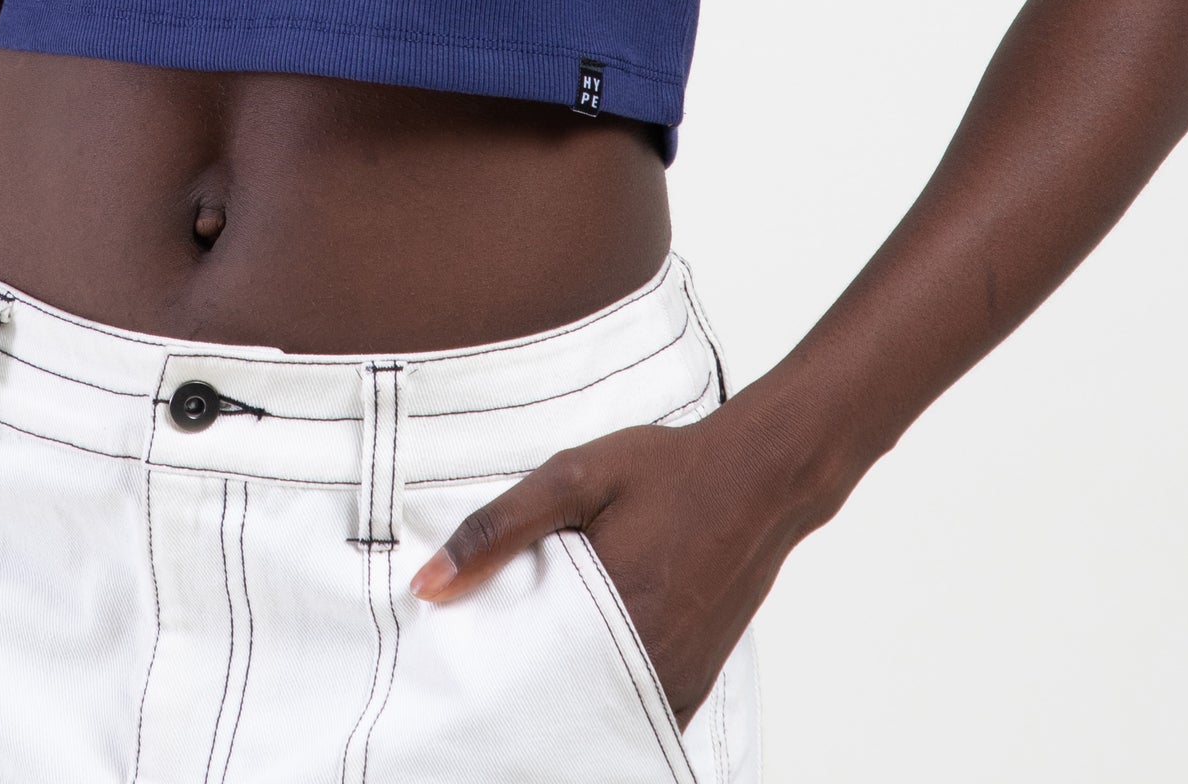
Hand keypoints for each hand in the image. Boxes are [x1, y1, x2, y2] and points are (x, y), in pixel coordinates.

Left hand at [410, 386, 852, 727]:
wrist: (760, 477)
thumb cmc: (668, 471)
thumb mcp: (576, 476)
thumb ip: (498, 530)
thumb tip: (427, 586)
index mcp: (612, 612)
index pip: (524, 679)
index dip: (487, 680)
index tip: (460, 668)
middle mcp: (648, 661)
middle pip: (557, 706)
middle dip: (520, 692)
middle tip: (488, 666)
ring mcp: (675, 679)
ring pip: (596, 715)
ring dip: (562, 697)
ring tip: (532, 658)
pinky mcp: (693, 682)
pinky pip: (634, 712)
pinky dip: (603, 697)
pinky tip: (581, 661)